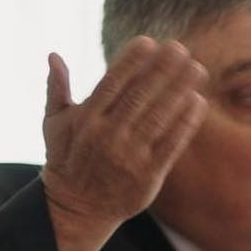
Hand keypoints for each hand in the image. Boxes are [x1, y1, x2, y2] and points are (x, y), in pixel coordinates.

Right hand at [41, 38, 209, 250]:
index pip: (113, 82)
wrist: (77, 208)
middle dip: (162, 69)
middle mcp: (108, 135)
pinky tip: (197, 102)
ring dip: (180, 90)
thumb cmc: (67, 159)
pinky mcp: (148, 175)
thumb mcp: (53, 124)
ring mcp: (130, 156)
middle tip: (181, 48)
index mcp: (86, 119)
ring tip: (197, 69)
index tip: (150, 42)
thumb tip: (54, 55)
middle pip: (140, 95)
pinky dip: (186, 123)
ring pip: (159, 117)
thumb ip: (56, 89)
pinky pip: (172, 144)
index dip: (132, 60)